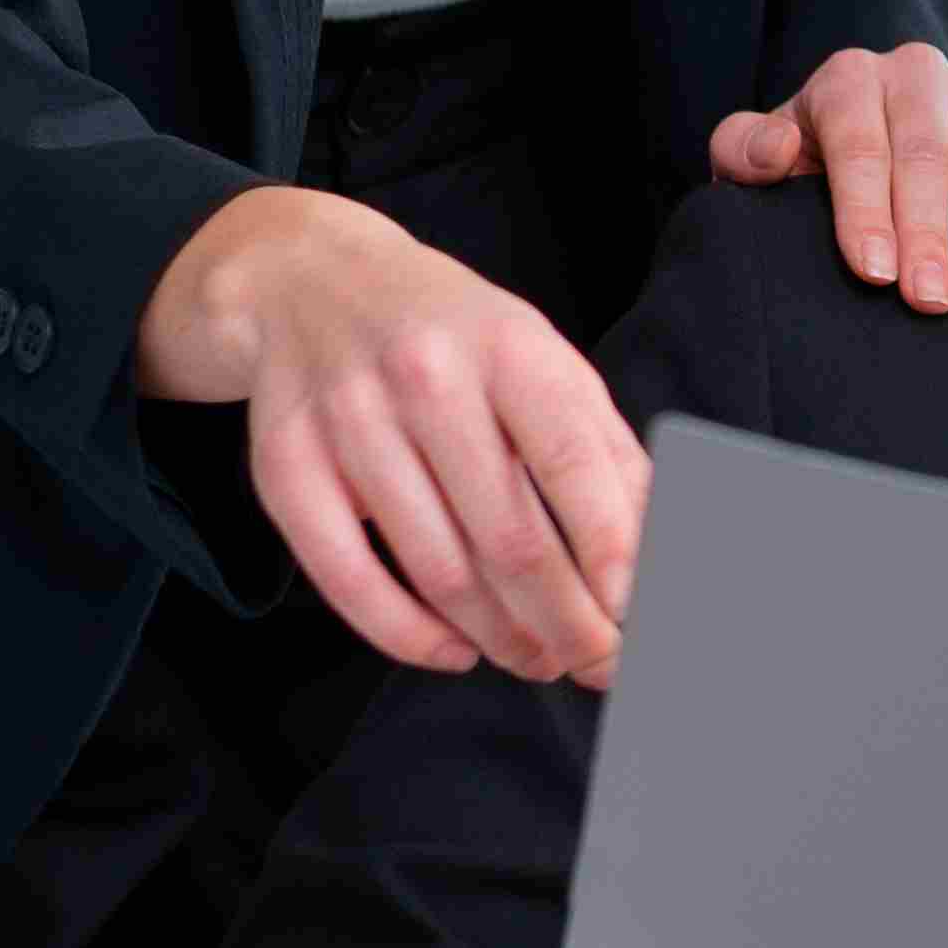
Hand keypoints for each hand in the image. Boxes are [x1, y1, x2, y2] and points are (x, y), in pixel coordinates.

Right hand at [137, 184, 636, 684]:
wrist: (311, 284)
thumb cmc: (457, 340)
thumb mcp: (542, 361)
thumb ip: (605, 452)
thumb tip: (662, 552)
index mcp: (510, 347)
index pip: (573, 465)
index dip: (610, 551)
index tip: (636, 614)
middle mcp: (426, 377)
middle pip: (509, 537)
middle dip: (566, 621)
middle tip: (597, 663)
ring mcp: (349, 421)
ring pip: (438, 569)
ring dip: (500, 637)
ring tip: (539, 660)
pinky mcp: (285, 467)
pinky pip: (348, 579)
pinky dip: (409, 635)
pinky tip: (456, 651)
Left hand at [709, 42, 947, 308]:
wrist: (855, 150)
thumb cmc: (803, 167)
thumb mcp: (753, 159)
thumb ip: (744, 152)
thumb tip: (778, 150)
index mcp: (848, 79)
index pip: (860, 143)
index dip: (867, 210)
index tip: (875, 273)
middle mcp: (914, 73)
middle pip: (926, 154)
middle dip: (928, 233)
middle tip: (929, 300)